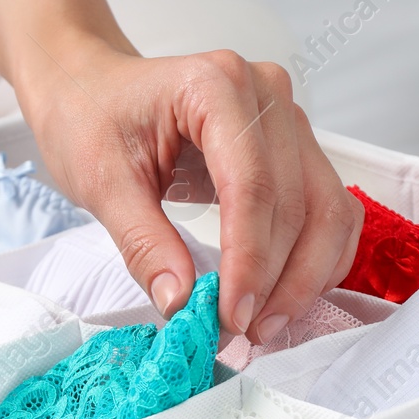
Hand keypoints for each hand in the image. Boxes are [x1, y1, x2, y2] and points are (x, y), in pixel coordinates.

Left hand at [18, 42, 362, 342]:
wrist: (92, 86)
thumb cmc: (90, 117)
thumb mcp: (101, 182)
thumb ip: (143, 243)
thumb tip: (181, 303)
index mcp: (215, 87)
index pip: (252, 185)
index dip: (249, 259)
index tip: (231, 316)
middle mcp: (266, 93)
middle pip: (298, 202)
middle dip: (277, 279)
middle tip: (244, 332)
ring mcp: (287, 117)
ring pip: (326, 208)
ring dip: (305, 275)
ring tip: (265, 325)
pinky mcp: (294, 146)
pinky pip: (327, 206)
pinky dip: (317, 257)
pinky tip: (286, 296)